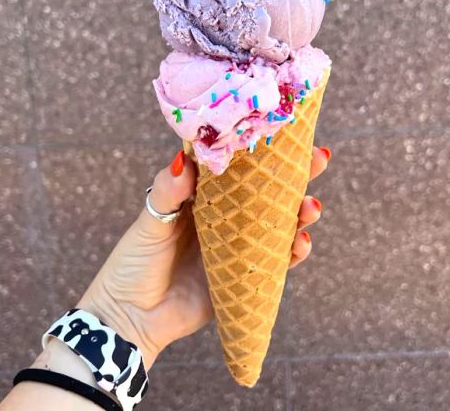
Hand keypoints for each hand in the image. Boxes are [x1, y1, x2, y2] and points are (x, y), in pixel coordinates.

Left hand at [77, 145, 331, 367]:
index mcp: (201, 196)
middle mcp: (225, 217)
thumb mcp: (149, 223)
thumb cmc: (133, 263)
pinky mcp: (245, 274)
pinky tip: (301, 243)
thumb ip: (168, 192)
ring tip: (311, 207)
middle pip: (267, 191)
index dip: (262, 149)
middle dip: (296, 175)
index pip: (237, 165)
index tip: (286, 132)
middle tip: (318, 159)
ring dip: (300, 213)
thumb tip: (186, 157)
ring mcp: (238, 246)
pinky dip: (294, 251)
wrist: (130, 318)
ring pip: (279, 223)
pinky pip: (277, 260)